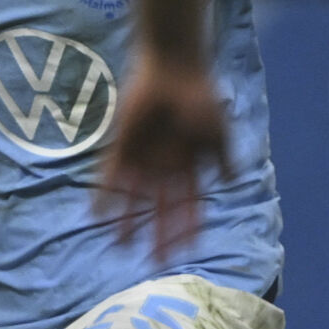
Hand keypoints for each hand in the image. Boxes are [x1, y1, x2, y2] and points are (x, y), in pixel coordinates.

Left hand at [103, 50, 228, 262]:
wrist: (172, 66)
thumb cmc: (199, 96)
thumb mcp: (217, 129)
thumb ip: (223, 156)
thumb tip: (232, 182)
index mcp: (189, 167)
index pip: (189, 206)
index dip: (187, 229)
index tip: (186, 252)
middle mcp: (164, 167)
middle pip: (160, 209)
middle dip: (158, 234)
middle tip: (153, 261)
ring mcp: (142, 157)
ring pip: (133, 198)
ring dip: (127, 221)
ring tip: (119, 245)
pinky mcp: (122, 144)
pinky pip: (111, 174)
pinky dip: (104, 194)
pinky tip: (96, 214)